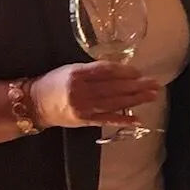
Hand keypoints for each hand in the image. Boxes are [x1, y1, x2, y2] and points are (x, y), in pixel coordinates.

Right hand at [29, 62, 161, 131]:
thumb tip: (120, 71)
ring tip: (152, 96)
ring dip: (135, 100)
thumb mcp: (70, 70)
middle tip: (155, 84)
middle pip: (114, 87)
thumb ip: (92, 70)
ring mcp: (83, 107)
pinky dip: (123, 119)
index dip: (125, 71)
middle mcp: (80, 90)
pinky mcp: (84, 120)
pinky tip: (138, 119)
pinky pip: (107, 119)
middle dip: (137, 85)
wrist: (34, 104)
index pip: (106, 70)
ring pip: (114, 102)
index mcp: (76, 74)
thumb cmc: (54, 83)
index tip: (139, 72)